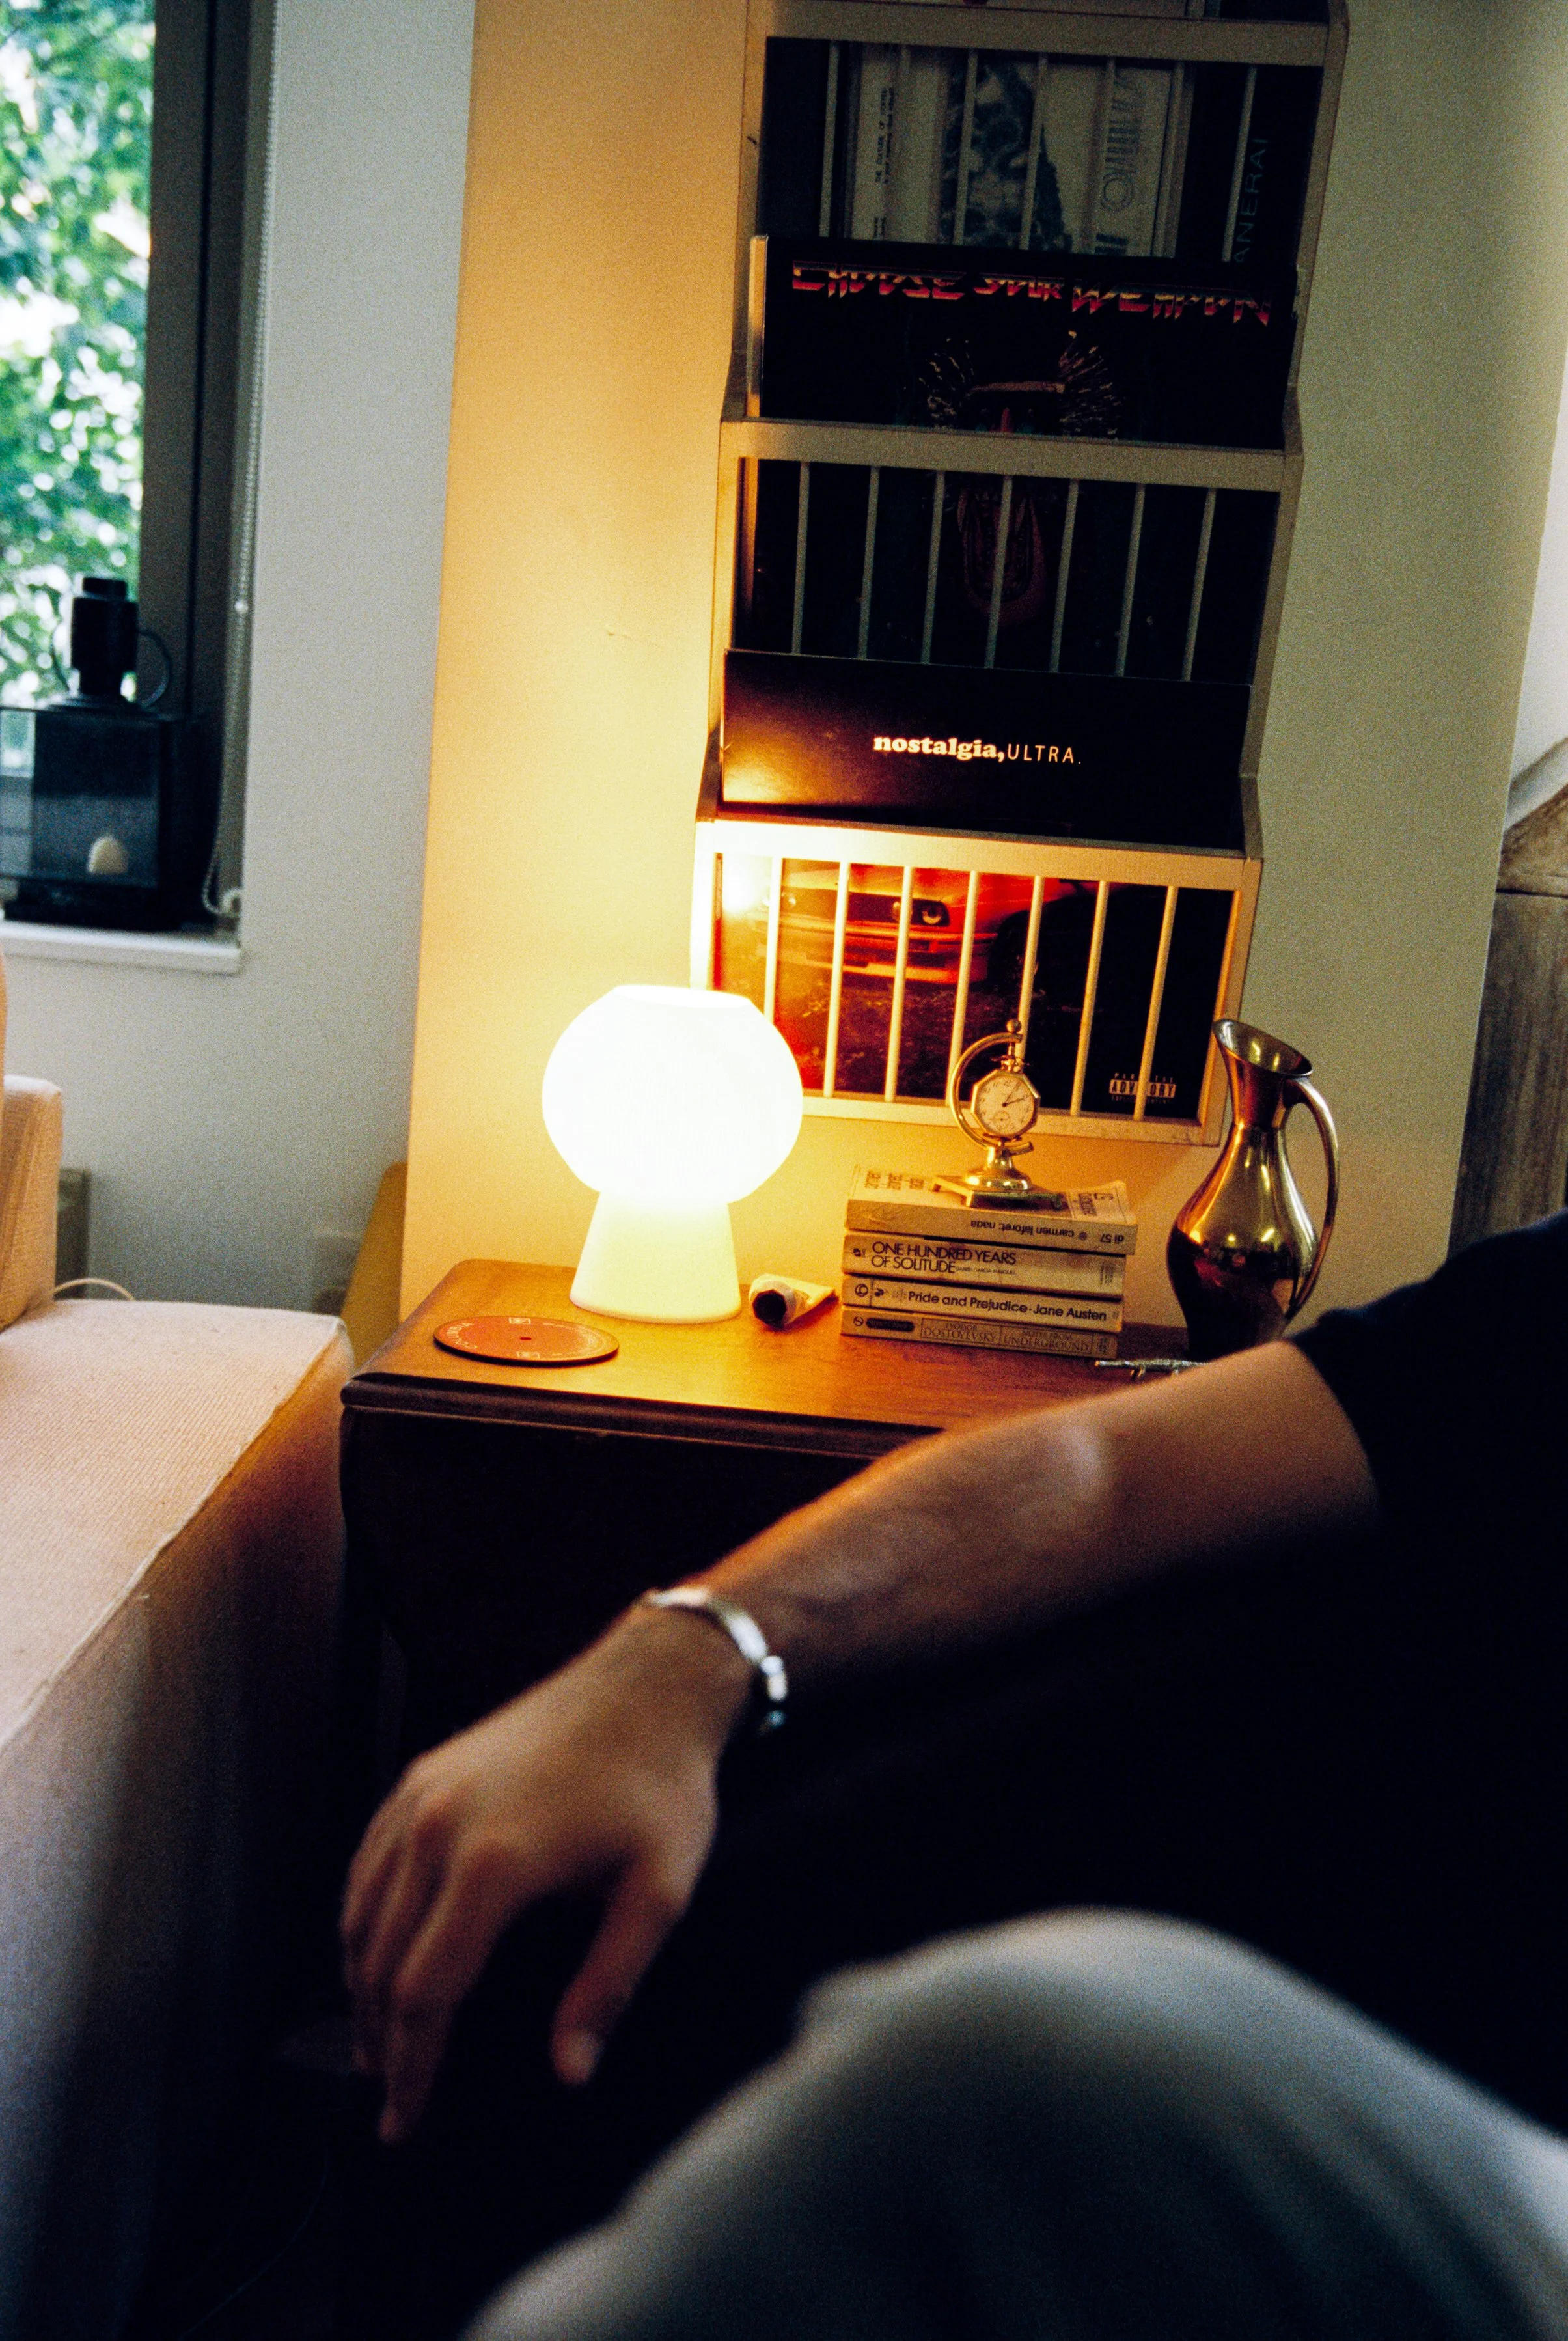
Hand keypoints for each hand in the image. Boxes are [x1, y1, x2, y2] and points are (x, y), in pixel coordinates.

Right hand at [341, 1608, 751, 2143]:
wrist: (647, 1684)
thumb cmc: (661, 1786)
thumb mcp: (659, 1892)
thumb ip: (610, 1986)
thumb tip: (570, 2071)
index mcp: (494, 1863)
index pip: (425, 1993)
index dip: (411, 2069)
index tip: (405, 2124)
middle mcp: (439, 1826)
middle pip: (379, 1961)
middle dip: (378, 2043)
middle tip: (388, 2102)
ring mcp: (422, 1794)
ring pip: (359, 1913)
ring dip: (360, 1989)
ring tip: (378, 2047)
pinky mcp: (421, 1774)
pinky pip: (367, 1863)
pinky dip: (360, 1922)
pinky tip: (377, 1957)